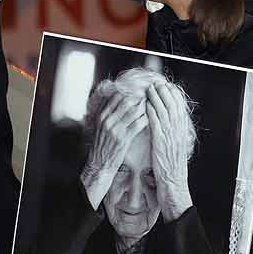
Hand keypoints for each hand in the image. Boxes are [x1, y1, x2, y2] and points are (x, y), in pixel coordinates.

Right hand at [80, 92, 147, 209]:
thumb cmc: (103, 145)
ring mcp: (115, 129)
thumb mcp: (102, 127)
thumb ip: (109, 114)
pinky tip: (151, 118)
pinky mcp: (123, 139)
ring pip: (133, 111)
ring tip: (153, 104)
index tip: (141, 90)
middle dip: (140, 97)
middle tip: (150, 95)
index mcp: (102, 115)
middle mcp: (108, 120)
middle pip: (126, 101)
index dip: (130, 91)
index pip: (117, 97)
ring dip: (145, 107)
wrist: (99, 164)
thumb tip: (120, 101)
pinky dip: (145, 119)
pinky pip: (137, 124)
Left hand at [145, 83, 193, 221]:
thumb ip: (172, 134)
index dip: (173, 96)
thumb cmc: (171, 168)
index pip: (179, 108)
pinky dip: (151, 112)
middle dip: (165, 93)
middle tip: (157, 83)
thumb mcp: (175, 147)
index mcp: (181, 132)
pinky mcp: (160, 142)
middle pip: (172, 106)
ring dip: (157, 99)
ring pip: (164, 112)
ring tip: (150, 89)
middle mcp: (177, 132)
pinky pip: (156, 123)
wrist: (173, 183)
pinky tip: (145, 105)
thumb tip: (168, 124)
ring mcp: (170, 136)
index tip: (167, 87)